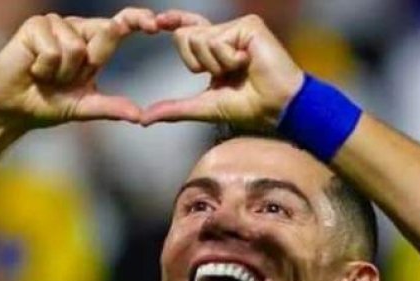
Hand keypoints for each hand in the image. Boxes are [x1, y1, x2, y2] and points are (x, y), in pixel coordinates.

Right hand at [0, 8, 165, 127]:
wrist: (12, 109)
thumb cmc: (46, 105)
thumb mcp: (83, 107)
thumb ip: (111, 108)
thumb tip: (139, 116)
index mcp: (93, 44)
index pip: (121, 26)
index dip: (139, 20)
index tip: (156, 25)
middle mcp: (77, 29)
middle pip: (104, 32)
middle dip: (86, 65)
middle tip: (62, 80)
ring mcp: (56, 24)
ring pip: (76, 47)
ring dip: (60, 72)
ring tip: (44, 76)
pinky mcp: (36, 26)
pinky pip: (53, 49)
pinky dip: (44, 67)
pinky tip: (32, 69)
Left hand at [141, 12, 304, 128]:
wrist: (276, 107)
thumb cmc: (248, 106)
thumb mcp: (203, 107)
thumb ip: (174, 109)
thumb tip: (143, 120)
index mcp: (216, 48)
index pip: (188, 30)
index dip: (173, 22)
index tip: (156, 22)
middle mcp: (226, 33)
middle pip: (184, 36)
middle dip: (196, 63)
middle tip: (224, 74)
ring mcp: (237, 27)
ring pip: (199, 39)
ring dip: (215, 64)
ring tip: (240, 69)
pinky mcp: (248, 25)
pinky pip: (217, 40)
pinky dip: (227, 59)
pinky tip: (247, 62)